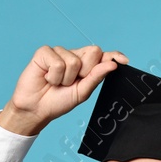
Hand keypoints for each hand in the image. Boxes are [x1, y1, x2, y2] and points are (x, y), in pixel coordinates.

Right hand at [0, 45, 127, 135]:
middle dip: (85, 71)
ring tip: (55, 82)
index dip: (113, 55)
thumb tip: (112, 64)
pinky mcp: (44, 52)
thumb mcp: (81, 93)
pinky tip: (47, 78)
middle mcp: (74, 55)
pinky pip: (58, 62)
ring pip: (74, 61)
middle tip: (71, 82)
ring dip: (65, 78)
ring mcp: (59, 52)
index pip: (102, 55)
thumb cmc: (58, 101)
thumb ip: (96, 77)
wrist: (36, 109)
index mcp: (85, 65)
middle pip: (92, 52)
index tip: (124, 60)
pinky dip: (53, 75)